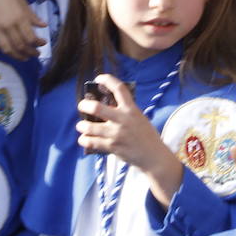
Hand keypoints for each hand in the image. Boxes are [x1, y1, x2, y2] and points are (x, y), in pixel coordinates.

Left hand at [76, 73, 183, 199]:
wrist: (154, 157)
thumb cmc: (146, 136)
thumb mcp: (139, 118)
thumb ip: (125, 111)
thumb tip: (106, 106)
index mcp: (131, 109)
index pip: (119, 88)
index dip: (107, 80)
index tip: (98, 78)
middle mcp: (123, 120)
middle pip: (96, 108)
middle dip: (84, 105)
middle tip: (82, 106)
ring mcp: (116, 134)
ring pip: (89, 127)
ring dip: (82, 126)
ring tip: (81, 126)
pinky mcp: (112, 147)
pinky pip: (91, 142)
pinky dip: (84, 140)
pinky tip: (84, 139)